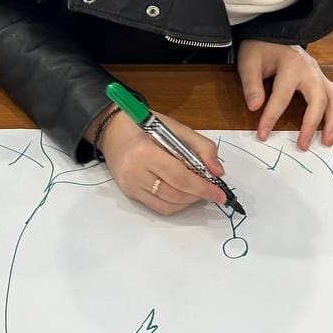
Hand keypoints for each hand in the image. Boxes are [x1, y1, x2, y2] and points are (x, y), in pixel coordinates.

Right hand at [92, 107, 227, 215]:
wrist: (112, 129)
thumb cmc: (145, 125)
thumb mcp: (176, 128)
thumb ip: (201, 147)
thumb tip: (218, 172)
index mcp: (146, 152)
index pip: (180, 178)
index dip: (203, 188)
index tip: (220, 194)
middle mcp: (135, 172)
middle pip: (174, 194)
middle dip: (198, 196)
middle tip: (212, 192)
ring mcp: (130, 186)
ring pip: (167, 205)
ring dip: (188, 202)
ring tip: (198, 192)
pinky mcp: (129, 193)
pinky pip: (157, 207)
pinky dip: (175, 205)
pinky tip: (183, 195)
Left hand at [237, 40, 332, 148]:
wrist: (274, 33)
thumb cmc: (261, 48)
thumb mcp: (249, 62)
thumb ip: (251, 84)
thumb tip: (255, 107)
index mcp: (291, 66)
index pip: (281, 97)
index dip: (271, 118)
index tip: (263, 135)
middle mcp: (311, 71)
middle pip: (319, 100)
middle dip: (311, 125)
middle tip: (302, 146)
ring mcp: (320, 74)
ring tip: (326, 142)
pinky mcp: (322, 78)